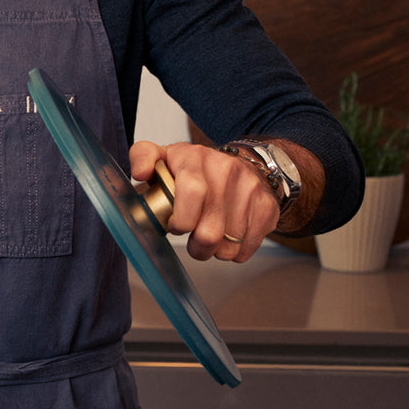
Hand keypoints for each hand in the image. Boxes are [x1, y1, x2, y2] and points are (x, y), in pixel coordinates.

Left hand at [129, 140, 280, 262]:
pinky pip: (247, 248)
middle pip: (210, 230)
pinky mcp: (267, 206)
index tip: (175, 226)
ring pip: (229, 245)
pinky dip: (234, 251)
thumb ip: (143, 158)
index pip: (192, 192)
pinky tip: (228, 237)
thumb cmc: (195, 169)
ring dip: (215, 250)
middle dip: (196, 246)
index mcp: (195, 157)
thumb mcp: (165, 156)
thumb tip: (140, 173)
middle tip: (192, 241)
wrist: (244, 164)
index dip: (181, 220)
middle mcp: (226, 169)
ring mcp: (250, 188)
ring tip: (209, 237)